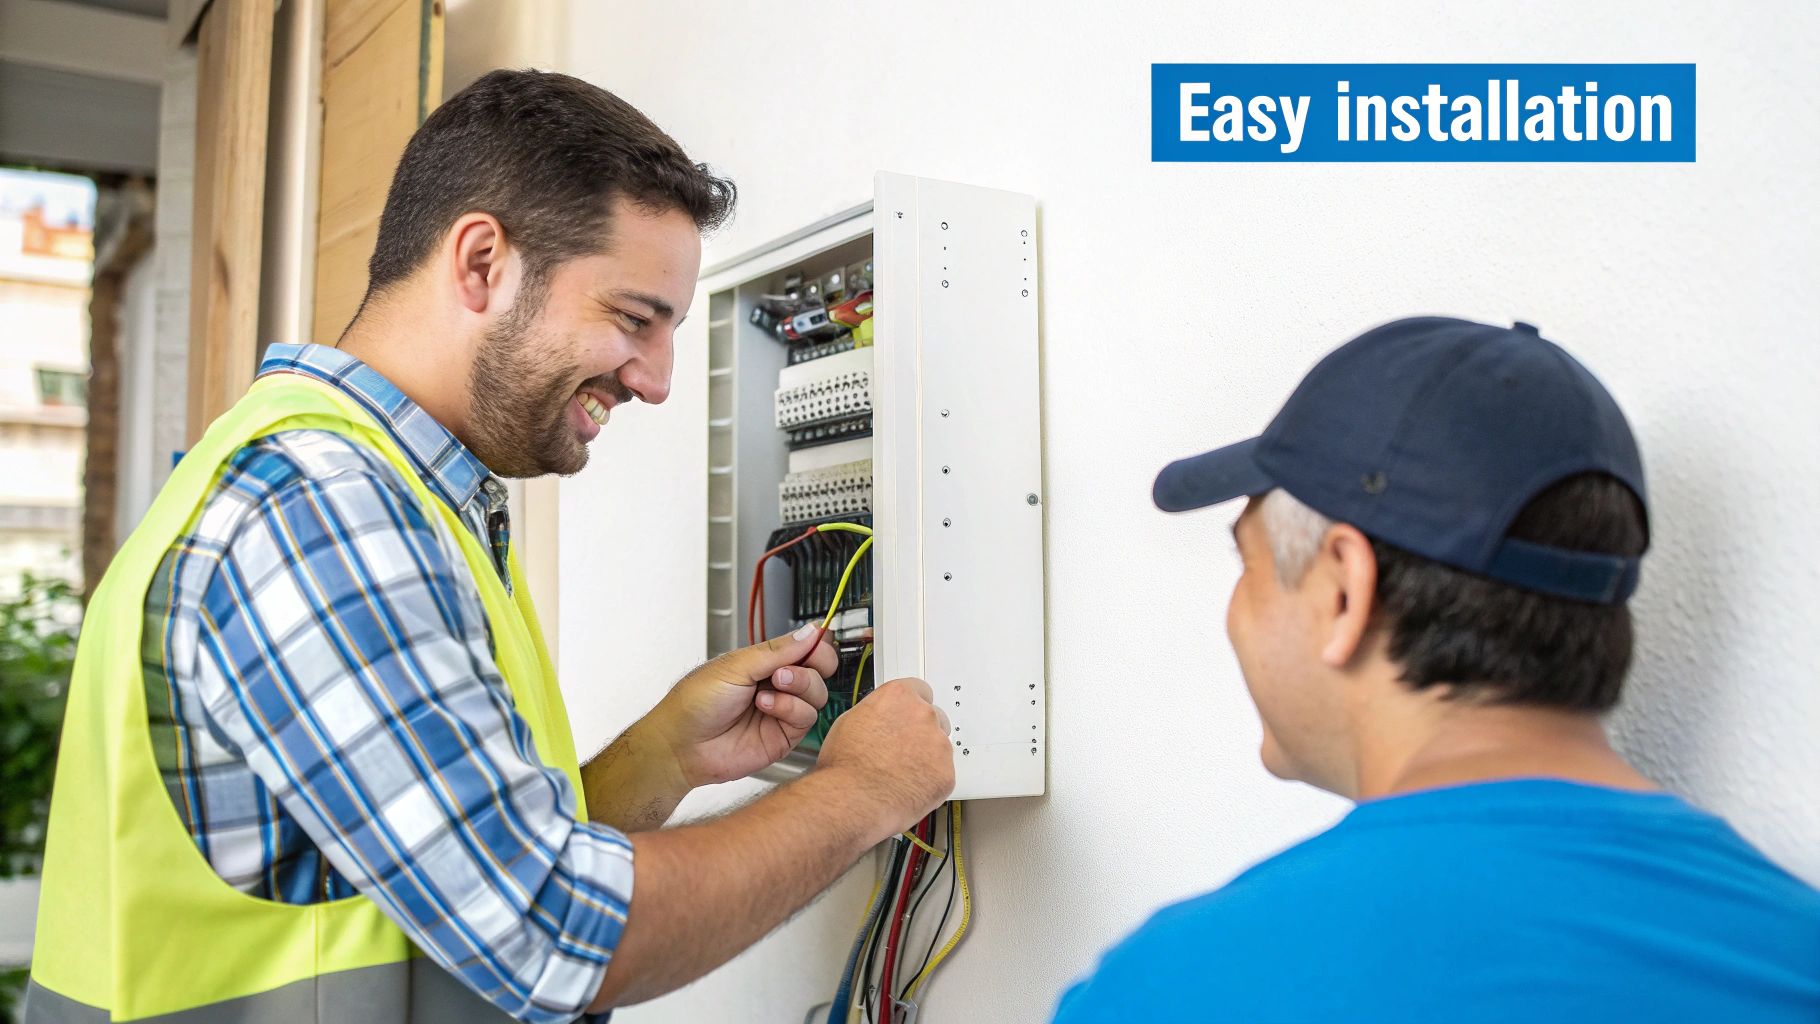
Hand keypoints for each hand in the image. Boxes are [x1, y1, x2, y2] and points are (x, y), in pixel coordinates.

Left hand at [641, 623, 836, 786]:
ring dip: (798, 686)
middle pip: (819, 670)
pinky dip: (790, 708)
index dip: (816, 644)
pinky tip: (766, 706)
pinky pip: (807, 718)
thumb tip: (810, 632)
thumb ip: (777, 650)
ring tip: (770, 687)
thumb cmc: (696, 702)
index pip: (806, 648)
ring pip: (818, 694)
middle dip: (811, 664)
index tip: (817, 641)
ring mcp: (782, 711)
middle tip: (787, 668)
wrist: (682, 744)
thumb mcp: (736, 665)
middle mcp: (777, 685)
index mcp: (765, 662)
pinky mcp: (783, 736)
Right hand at [815, 676, 955, 839]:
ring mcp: (939, 744)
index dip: (911, 708)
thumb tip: (881, 720)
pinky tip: (908, 787)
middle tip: (902, 751)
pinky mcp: (946, 773)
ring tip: (900, 774)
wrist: (853, 799)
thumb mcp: (850, 721)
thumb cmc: (845, 765)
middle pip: (933, 718)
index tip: (907, 718)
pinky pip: (943, 774)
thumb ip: (877, 713)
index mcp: (899, 696)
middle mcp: (923, 715)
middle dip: (921, 733)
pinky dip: (930, 781)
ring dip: (926, 757)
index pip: (919, 690)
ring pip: (939, 747)